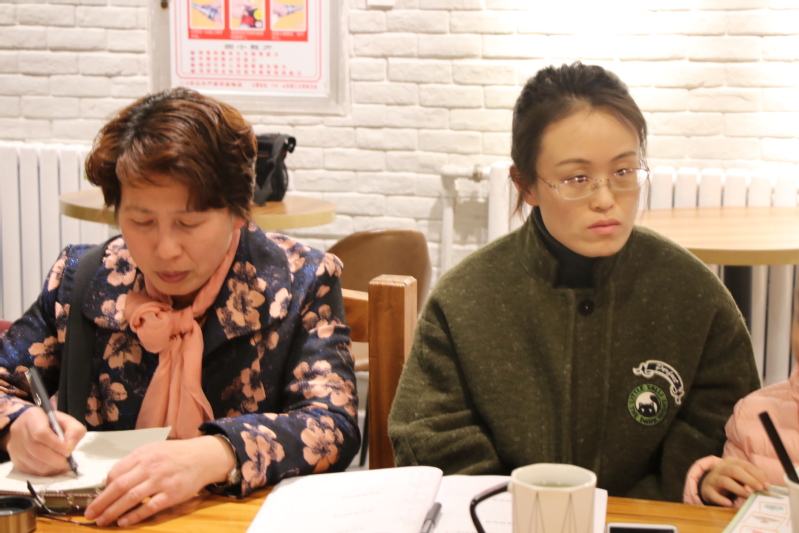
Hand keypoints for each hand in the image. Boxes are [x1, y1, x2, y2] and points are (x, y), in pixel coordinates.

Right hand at [4, 407, 84, 475]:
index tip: (69, 451)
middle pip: (37, 451)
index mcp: (32, 417)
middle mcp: (19, 432)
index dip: (56, 445)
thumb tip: (71, 447)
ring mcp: (15, 448)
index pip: (41, 433)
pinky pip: (31, 471)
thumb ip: (74, 431)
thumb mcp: (66, 421)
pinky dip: (45, 472)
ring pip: (34, 463)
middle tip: (68, 461)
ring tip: (63, 465)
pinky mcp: (15, 460)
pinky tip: (54, 468)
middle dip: (56, 459)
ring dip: (52, 467)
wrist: (30, 427)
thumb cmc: (51, 423)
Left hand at [84, 435, 235, 526]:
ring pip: (131, 498)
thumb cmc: (176, 455)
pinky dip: (134, 516)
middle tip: (89, 514)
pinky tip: (123, 522)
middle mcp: (150, 467)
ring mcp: (161, 481)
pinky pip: (149, 507)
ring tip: (102, 521)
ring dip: (113, 511)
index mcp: (143, 454)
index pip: (116, 472)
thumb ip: (134, 463)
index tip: (98, 498)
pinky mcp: (171, 494)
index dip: (104, 487)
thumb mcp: (153, 450)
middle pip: (119, 486)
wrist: (203, 457)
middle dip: (101, 502)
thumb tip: (111, 480)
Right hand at [700, 457, 769, 506]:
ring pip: (724, 481)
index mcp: (730, 462)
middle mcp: (720, 468)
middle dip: (749, 479)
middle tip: (760, 489)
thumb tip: (766, 483)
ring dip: (738, 488)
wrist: (710, 485)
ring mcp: (712, 479)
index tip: (767, 485)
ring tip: (748, 495)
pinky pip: (713, 494)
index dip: (757, 474)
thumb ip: (753, 476)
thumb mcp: (741, 475)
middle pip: (734, 470)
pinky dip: (721, 499)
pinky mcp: (707, 490)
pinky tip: (729, 504)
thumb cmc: (730, 480)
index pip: (745, 465)